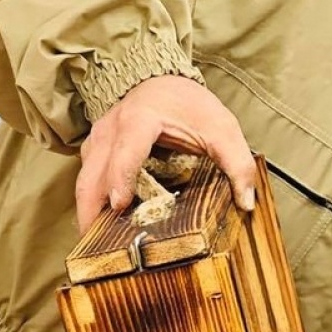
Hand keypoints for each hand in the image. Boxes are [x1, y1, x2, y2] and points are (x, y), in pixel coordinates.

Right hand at [75, 75, 257, 230]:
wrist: (164, 83)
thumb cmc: (189, 104)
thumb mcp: (222, 129)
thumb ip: (238, 164)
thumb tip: (246, 202)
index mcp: (141, 119)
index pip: (126, 150)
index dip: (120, 177)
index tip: (119, 204)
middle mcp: (112, 129)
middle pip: (93, 174)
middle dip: (92, 211)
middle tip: (100, 249)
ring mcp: (99, 140)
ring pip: (85, 180)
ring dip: (88, 212)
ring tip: (98, 247)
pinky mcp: (96, 150)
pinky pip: (88, 179)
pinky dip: (92, 204)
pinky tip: (103, 228)